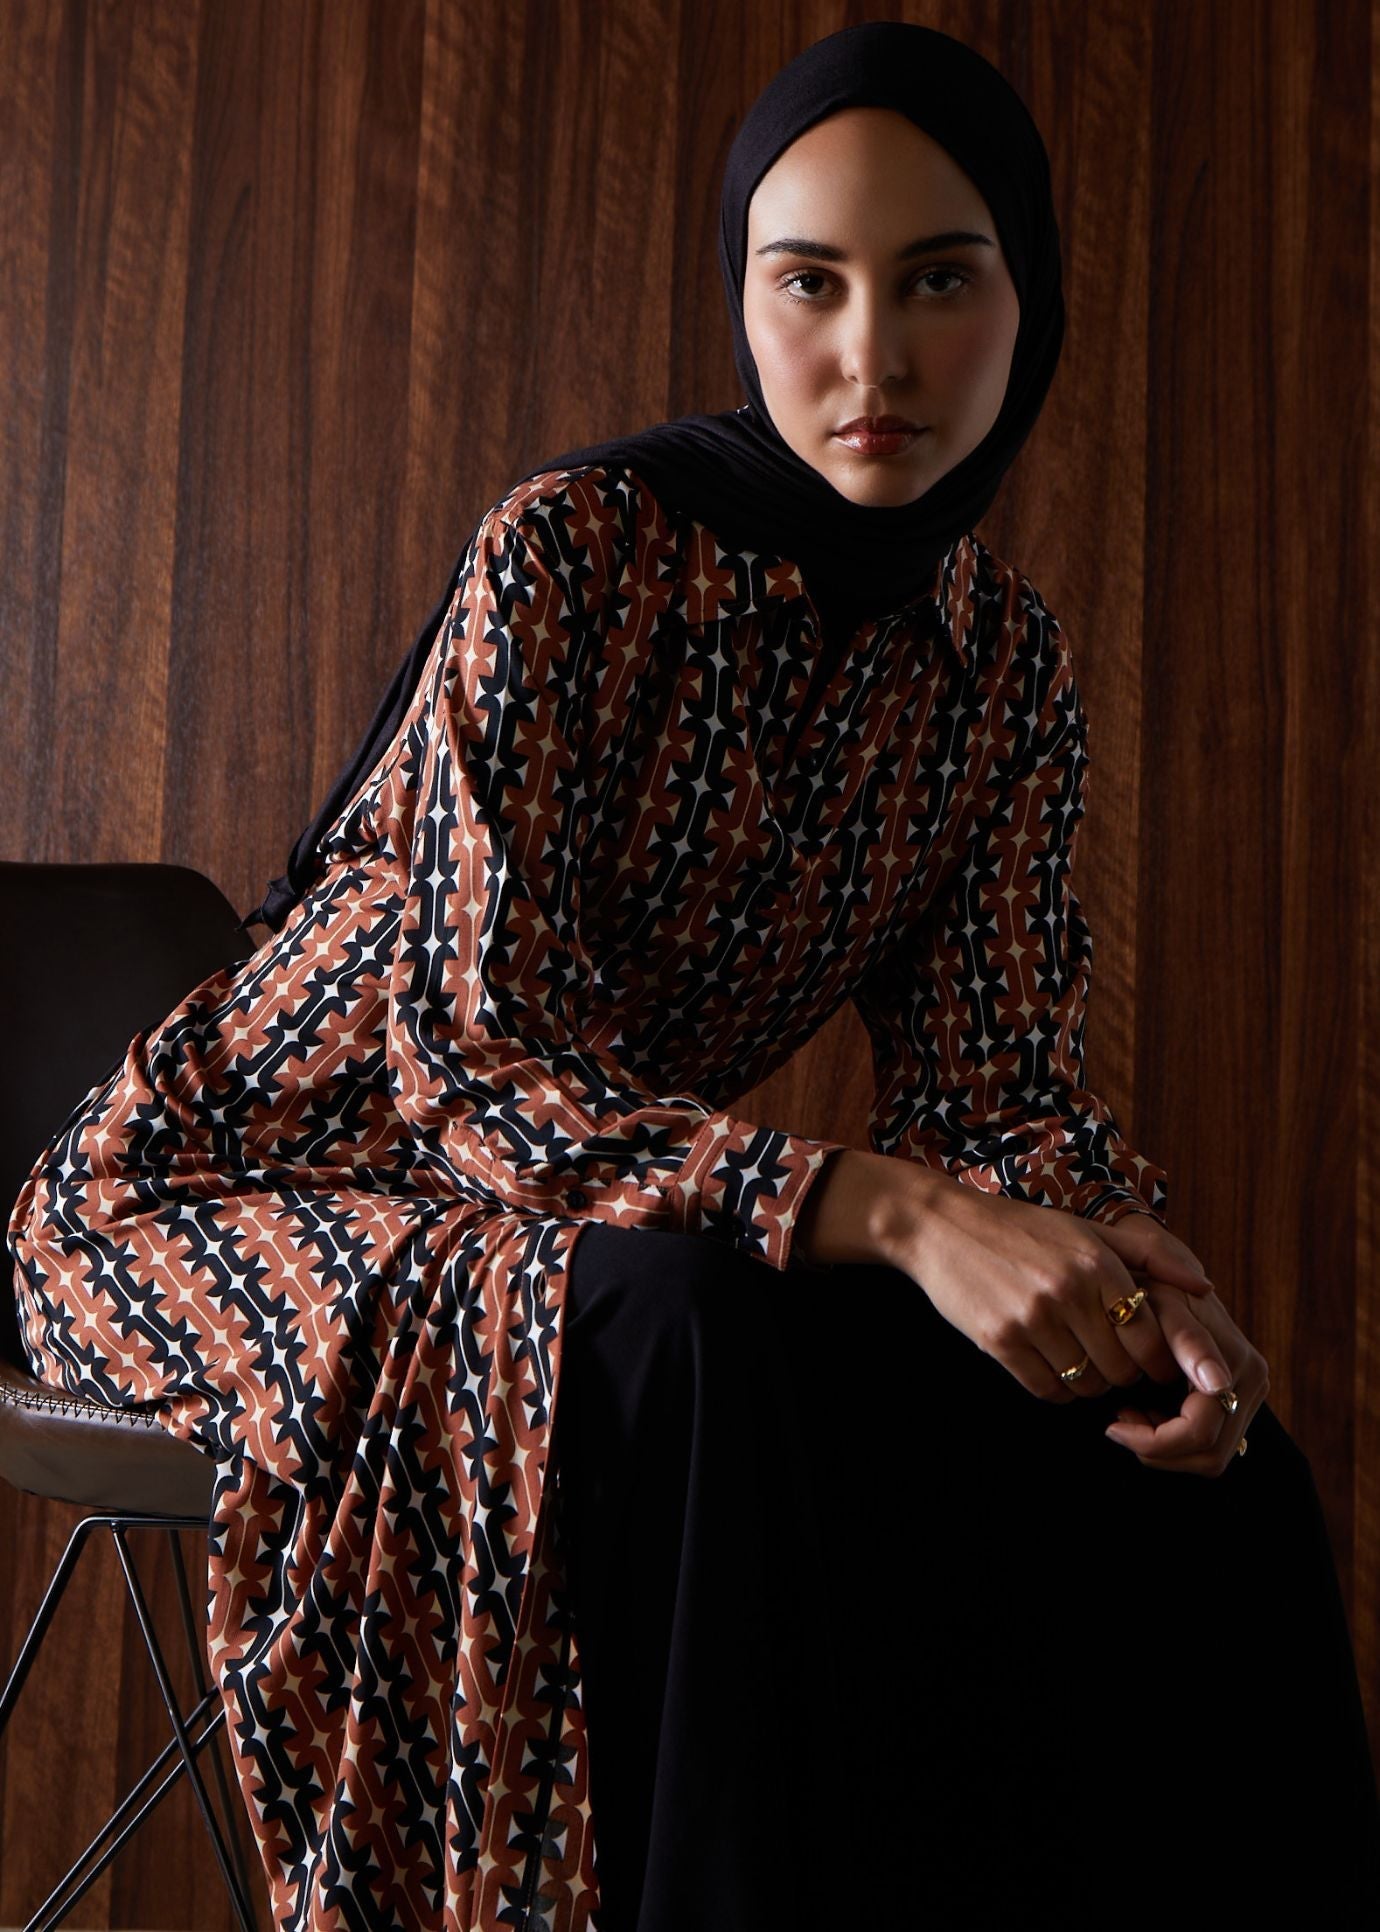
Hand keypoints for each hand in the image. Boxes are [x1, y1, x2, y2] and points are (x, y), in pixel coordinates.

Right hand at [896, 1176, 1226, 1405]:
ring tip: (1077, 1359)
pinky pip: (1046, 1389)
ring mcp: (1033, 1317)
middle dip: (1122, 1375)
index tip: (1146, 1360)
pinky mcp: (1000, 1340)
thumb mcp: (1087, 1229)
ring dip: (1088, 1383)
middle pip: (1121, 1370)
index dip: (1155, 1360)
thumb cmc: (1021, 1228)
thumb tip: (1204, 1286)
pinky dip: (1054, 1387)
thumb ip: (1150, 1255)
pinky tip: (1047, 1363)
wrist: (941, 1226)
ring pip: (1085, 1384)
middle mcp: (1070, 1290)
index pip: (1151, 1339)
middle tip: (1110, 1362)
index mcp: (1098, 1262)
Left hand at [1102, 1283, 1268, 1476]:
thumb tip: (1217, 1385)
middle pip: (1209, 1456)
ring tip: (1131, 1413)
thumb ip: (1186, 1340)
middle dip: (1157, 1449)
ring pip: (1211, 1458)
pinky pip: (1210, 1444)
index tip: (1114, 1424)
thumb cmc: (1151, 1288)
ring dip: (1165, 1448)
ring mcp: (1248, 1394)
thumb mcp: (1160, 1305)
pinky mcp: (1238, 1401)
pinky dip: (1174, 1440)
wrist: (1163, 1274)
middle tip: (1119, 1421)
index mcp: (1237, 1364)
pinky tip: (1148, 1411)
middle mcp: (1252, 1382)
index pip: (1199, 1434)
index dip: (1153, 1442)